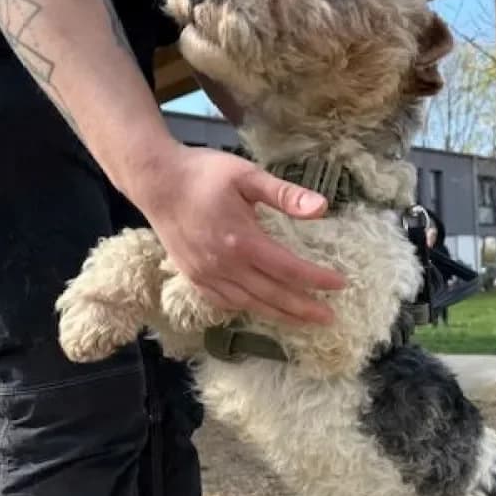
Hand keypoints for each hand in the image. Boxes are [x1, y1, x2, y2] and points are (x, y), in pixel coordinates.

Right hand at [128, 141, 344, 324]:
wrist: (155, 182)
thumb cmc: (203, 174)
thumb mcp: (247, 175)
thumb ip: (285, 194)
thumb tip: (322, 208)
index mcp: (242, 241)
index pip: (289, 269)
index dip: (317, 279)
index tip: (340, 284)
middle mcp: (225, 266)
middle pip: (274, 296)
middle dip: (304, 309)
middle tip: (329, 318)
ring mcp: (207, 277)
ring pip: (251, 305)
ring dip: (281, 316)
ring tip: (304, 322)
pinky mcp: (195, 279)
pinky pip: (227, 304)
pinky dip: (250, 310)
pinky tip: (265, 311)